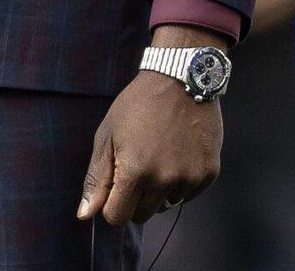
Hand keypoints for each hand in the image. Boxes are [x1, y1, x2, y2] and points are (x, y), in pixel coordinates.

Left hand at [77, 30, 224, 225]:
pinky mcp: (209, 173)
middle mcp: (165, 180)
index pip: (117, 217)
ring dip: (159, 190)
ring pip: (166, 205)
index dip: (112, 204)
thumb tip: (85, 215)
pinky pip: (188, 194)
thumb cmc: (138, 104)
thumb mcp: (107, 136)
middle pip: (142, 216)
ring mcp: (189, 177)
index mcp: (135, 171)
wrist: (181, 78)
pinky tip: (178, 153)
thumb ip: (96, 179)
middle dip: (135, 198)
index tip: (116, 185)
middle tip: (138, 166)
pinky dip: (181, 181)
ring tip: (160, 154)